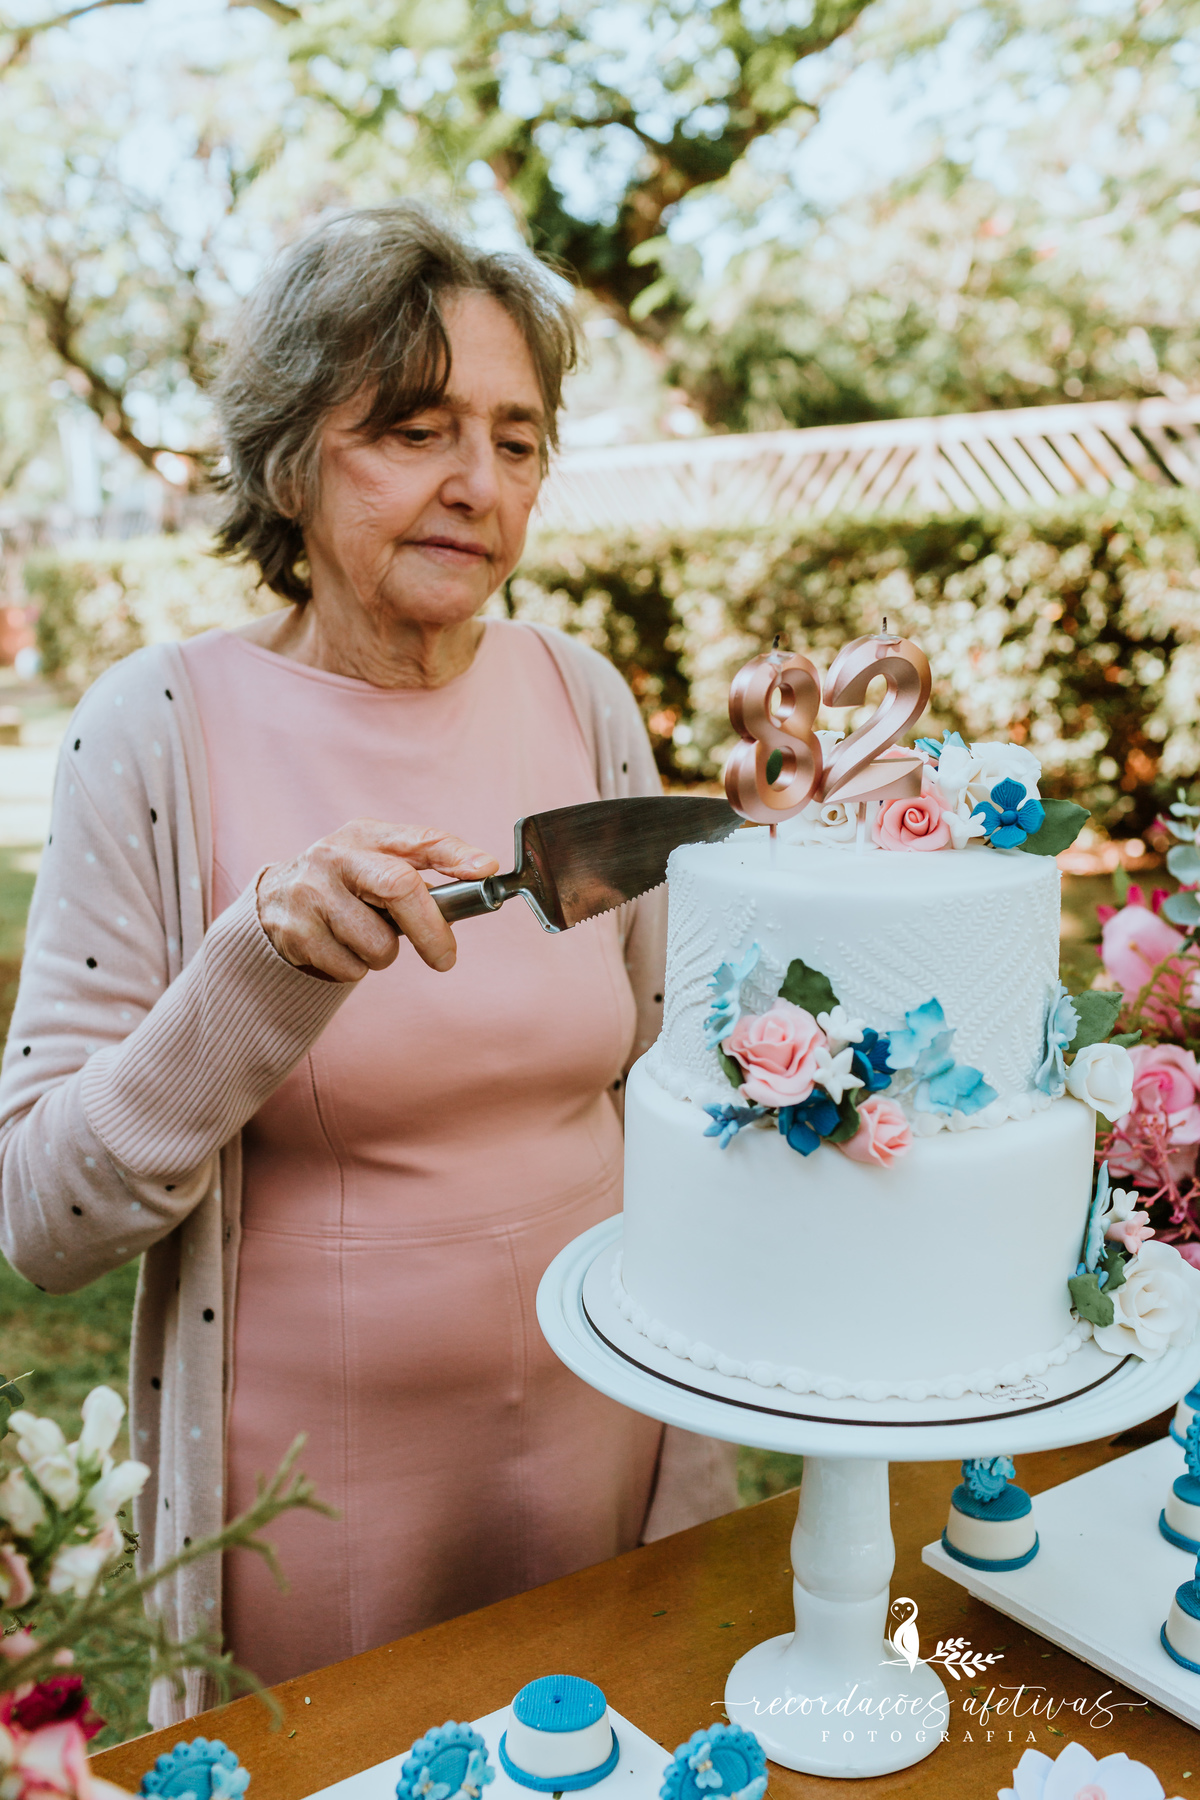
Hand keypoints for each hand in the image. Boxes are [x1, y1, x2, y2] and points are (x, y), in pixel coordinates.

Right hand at [256, 819, 499, 981]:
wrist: (274, 901)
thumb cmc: (346, 884)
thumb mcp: (376, 862)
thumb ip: (422, 869)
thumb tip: (483, 876)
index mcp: (366, 835)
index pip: (418, 838)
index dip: (455, 853)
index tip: (485, 870)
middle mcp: (336, 856)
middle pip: (400, 887)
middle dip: (431, 931)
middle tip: (445, 958)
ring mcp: (311, 892)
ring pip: (378, 942)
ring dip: (384, 955)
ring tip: (365, 938)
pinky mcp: (295, 930)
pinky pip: (350, 967)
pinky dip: (355, 968)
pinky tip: (339, 947)